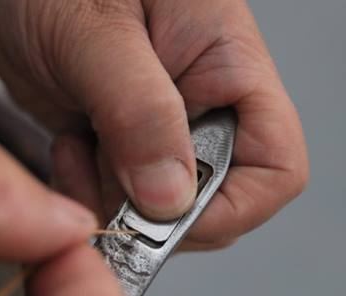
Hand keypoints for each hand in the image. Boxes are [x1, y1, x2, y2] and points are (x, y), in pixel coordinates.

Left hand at [0, 0, 308, 249]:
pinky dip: (89, 195)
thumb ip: (139, 112)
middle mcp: (206, 104)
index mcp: (228, 65)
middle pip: (219, 202)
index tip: (164, 209)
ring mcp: (163, 131)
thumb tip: (171, 198)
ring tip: (76, 147)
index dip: (232, 207)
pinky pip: (122, 203)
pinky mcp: (124, 147)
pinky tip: (68, 149)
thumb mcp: (94, 36)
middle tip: (102, 169)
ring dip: (114, 201)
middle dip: (156, 208)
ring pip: (164, 211)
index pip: (277, 165)